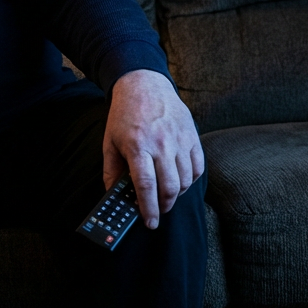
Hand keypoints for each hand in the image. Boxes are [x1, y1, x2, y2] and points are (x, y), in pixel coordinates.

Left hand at [103, 69, 203, 229]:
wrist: (143, 84)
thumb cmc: (124, 115)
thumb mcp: (109, 142)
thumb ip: (111, 172)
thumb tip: (113, 196)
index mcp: (137, 146)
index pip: (146, 186)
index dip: (149, 209)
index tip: (150, 223)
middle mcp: (161, 143)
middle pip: (170, 187)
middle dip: (165, 206)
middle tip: (159, 211)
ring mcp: (179, 139)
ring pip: (185, 180)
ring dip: (177, 194)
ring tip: (167, 195)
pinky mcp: (191, 135)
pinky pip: (197, 167)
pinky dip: (190, 179)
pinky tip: (180, 180)